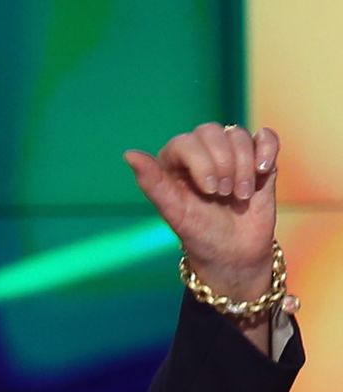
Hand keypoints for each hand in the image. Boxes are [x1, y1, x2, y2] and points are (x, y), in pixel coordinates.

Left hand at [124, 122, 278, 300]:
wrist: (235, 253)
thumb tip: (128, 154)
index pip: (185, 141)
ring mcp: (230, 154)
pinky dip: (267, 150)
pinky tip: (263, 172)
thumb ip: (152, 183)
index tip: (209, 191)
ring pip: (237, 135)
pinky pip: (265, 136)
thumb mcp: (174, 212)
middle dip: (223, 164)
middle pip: (212, 132)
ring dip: (243, 166)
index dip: (202, 162)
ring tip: (239, 195)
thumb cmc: (199, 234)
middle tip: (223, 194)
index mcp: (173, 162)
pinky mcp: (257, 159)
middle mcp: (200, 153)